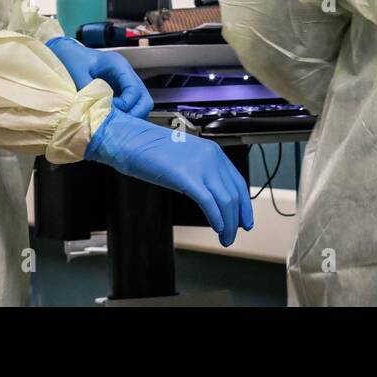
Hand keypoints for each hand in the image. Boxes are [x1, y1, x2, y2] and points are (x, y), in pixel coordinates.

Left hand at [45, 37, 152, 117]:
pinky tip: (110, 121)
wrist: (66, 53)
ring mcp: (123, 85)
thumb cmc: (72, 58)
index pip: (134, 89)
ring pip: (139, 105)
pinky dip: (123, 116)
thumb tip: (96, 111)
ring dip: (129, 117)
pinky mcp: (118, 93)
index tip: (111, 112)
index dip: (126, 105)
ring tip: (112, 123)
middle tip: (118, 124)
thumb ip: (87, 90)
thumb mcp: (77, 72)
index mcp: (119, 66)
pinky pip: (129, 108)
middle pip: (144, 99)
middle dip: (134, 114)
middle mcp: (126, 75)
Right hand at [84, 109, 254, 246]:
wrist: (131, 139)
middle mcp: (212, 157)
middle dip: (237, 219)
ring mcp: (200, 166)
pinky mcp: (187, 177)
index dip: (244, 204)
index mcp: (213, 152)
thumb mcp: (184, 158)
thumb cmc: (151, 150)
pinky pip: (209, 202)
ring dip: (229, 224)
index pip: (238, 182)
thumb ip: (200, 172)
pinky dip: (217, 218)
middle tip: (233, 234)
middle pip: (235, 194)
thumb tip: (209, 196)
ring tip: (225, 237)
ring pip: (226, 201)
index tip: (244, 220)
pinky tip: (217, 227)